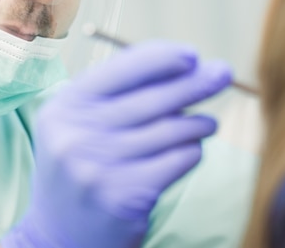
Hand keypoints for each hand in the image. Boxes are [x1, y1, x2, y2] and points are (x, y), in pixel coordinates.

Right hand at [0, 40, 232, 247]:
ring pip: (171, 130)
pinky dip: (192, 151)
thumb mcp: (80, 124)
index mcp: (65, 107)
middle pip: (152, 98)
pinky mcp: (124, 196)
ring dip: (198, 123)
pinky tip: (192, 149)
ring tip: (208, 122)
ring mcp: (99, 168)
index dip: (161, 58)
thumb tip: (183, 64)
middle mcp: (77, 134)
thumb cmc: (82, 167)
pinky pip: (177, 160)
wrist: (61, 235)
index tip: (192, 55)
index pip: (120, 70)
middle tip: (223, 73)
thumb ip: (119, 94)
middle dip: (194, 83)